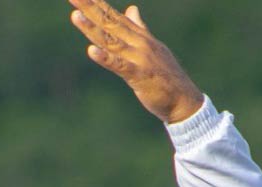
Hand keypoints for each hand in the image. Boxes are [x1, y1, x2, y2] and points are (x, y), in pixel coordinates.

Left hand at [67, 0, 204, 123]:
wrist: (186, 100)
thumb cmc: (168, 77)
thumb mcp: (153, 47)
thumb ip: (139, 28)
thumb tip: (131, 9)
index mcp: (140, 37)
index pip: (115, 16)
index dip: (98, 4)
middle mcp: (139, 43)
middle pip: (110, 23)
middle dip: (90, 9)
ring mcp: (139, 59)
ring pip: (111, 41)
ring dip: (92, 29)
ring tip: (75, 15)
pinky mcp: (139, 76)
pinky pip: (119, 65)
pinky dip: (105, 58)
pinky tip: (91, 51)